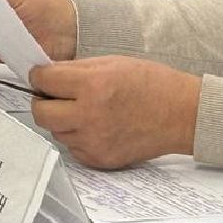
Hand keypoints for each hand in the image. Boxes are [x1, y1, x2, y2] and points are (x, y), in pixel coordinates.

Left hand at [27, 56, 200, 168]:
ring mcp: (94, 141)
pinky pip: (73, 148)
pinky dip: (77, 137)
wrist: (182, 114)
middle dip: (43, 101)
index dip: (39, 76)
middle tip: (54, 95)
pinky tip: (95, 126)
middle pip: (40, 112)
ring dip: (62, 120)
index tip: (42, 76)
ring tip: (84, 110)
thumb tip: (46, 76)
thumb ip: (75, 70)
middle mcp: (90, 116)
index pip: (43, 81)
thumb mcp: (111, 63)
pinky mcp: (100, 159)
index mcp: (92, 86)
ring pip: (56, 131)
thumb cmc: (153, 85)